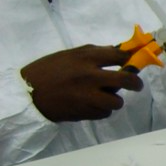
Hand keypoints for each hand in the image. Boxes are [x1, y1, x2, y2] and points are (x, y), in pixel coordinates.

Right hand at [20, 45, 142, 121]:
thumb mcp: (69, 55)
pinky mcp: (84, 112)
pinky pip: (104, 113)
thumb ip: (94, 53)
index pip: (119, 56)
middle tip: (136, 85)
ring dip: (113, 100)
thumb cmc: (48, 71)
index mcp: (85, 58)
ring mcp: (88, 95)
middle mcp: (90, 76)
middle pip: (127, 80)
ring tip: (104, 97)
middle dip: (136, 83)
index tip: (132, 63)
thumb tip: (118, 52)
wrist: (28, 94)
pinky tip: (91, 105)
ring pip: (117, 101)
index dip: (130, 60)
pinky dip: (101, 110)